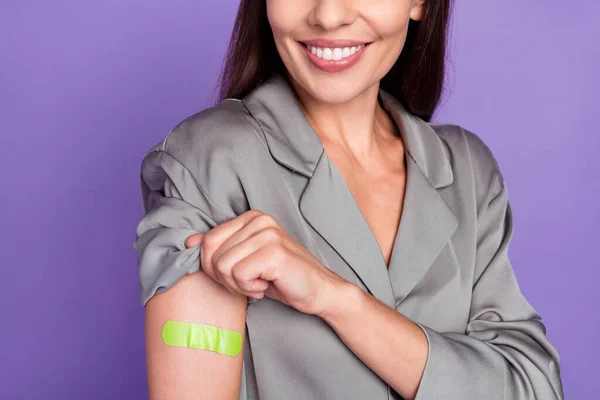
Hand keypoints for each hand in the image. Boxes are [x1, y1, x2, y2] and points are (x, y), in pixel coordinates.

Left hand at [184, 209, 348, 315]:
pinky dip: (250, 288)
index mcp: (251, 218)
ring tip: (260, 283)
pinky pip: (238, 275)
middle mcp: (259, 220)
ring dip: (239, 285)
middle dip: (225, 278)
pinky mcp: (274, 252)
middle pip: (212, 254)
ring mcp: (268, 234)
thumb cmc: (282, 278)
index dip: (214, 267)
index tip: (238, 276)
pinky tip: (268, 285)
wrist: (319, 291)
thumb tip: (189, 241)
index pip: (207, 241)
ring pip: (223, 266)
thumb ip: (221, 248)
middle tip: (250, 282)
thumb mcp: (246, 259)